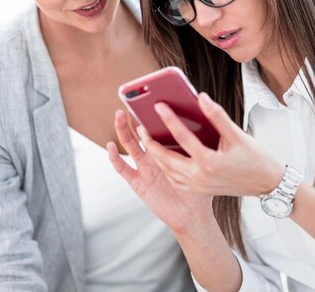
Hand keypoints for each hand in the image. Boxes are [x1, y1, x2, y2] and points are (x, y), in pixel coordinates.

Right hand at [107, 110, 212, 233]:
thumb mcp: (199, 161)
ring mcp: (143, 168)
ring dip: (123, 131)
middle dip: (133, 119)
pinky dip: (115, 158)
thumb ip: (197, 144)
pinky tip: (111, 146)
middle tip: (130, 104)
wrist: (193, 214)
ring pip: (129, 146)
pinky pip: (123, 169)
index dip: (151, 115)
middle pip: (139, 133)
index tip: (149, 99)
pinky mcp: (137, 182)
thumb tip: (203, 119)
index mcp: (168, 149)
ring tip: (120, 116)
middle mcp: (153, 156)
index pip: (157, 128)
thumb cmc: (199, 187)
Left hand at [139, 92, 284, 196]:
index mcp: (210, 162)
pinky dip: (166, 167)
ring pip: (168, 171)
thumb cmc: (256, 159)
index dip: (169, 119)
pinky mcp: (199, 189)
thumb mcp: (238, 135)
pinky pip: (175, 179)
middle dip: (151, 143)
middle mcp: (200, 177)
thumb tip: (201, 98)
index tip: (158, 106)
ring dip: (155, 156)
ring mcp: (198, 186)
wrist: (266, 184)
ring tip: (147, 140)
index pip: (183, 138)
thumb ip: (217, 116)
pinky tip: (163, 155)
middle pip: (167, 159)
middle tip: (141, 127)